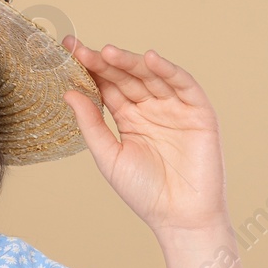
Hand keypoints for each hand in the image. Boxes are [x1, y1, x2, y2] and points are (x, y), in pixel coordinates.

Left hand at [59, 35, 229, 238]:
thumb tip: (68, 93)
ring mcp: (175, 108)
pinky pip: (183, 85)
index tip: (68, 51)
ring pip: (151, 76)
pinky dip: (168, 71)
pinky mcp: (199, 112)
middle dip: (105, 62)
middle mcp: (151, 108)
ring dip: (131, 63)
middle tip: (83, 50)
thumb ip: (91, 124)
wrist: (180, 217)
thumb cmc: (144, 192)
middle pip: (126, 77)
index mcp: (128, 118)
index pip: (107, 85)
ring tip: (108, 53)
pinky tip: (150, 59)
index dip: (90, 68)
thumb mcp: (109, 156)